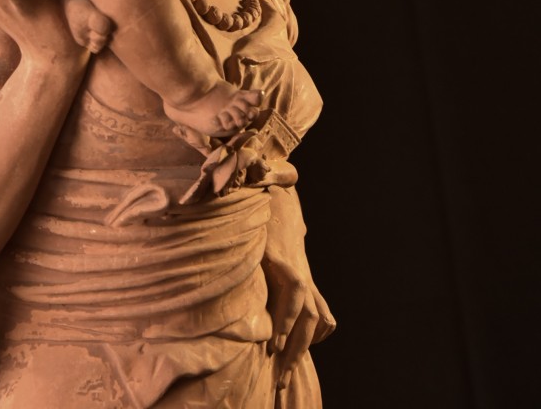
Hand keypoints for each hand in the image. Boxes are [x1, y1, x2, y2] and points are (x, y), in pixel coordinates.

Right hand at [261, 188, 335, 393]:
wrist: (270, 192)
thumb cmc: (265, 224)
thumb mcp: (267, 256)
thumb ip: (269, 276)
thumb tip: (259, 291)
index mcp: (300, 277)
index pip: (316, 316)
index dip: (308, 343)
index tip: (289, 368)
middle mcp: (303, 276)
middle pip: (314, 324)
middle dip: (299, 354)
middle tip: (283, 383)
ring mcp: (297, 268)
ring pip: (307, 316)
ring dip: (296, 345)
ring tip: (282, 369)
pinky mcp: (286, 260)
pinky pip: (294, 296)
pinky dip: (286, 320)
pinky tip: (276, 339)